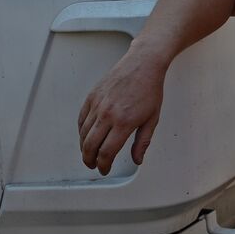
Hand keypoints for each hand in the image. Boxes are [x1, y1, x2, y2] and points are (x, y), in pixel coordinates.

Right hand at [77, 44, 168, 174]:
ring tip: (89, 154)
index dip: (103, 165)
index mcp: (124, 122)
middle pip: (90, 146)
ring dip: (84, 148)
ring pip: (83, 134)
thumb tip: (137, 160)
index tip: (104, 169)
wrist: (143, 64)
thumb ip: (143, 142)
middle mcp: (107, 114)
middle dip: (90, 160)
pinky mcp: (92, 97)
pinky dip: (81, 131)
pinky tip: (86, 136)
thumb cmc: (150, 89)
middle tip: (93, 165)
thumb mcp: (153, 119)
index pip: (106, 152)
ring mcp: (98, 105)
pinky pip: (81, 119)